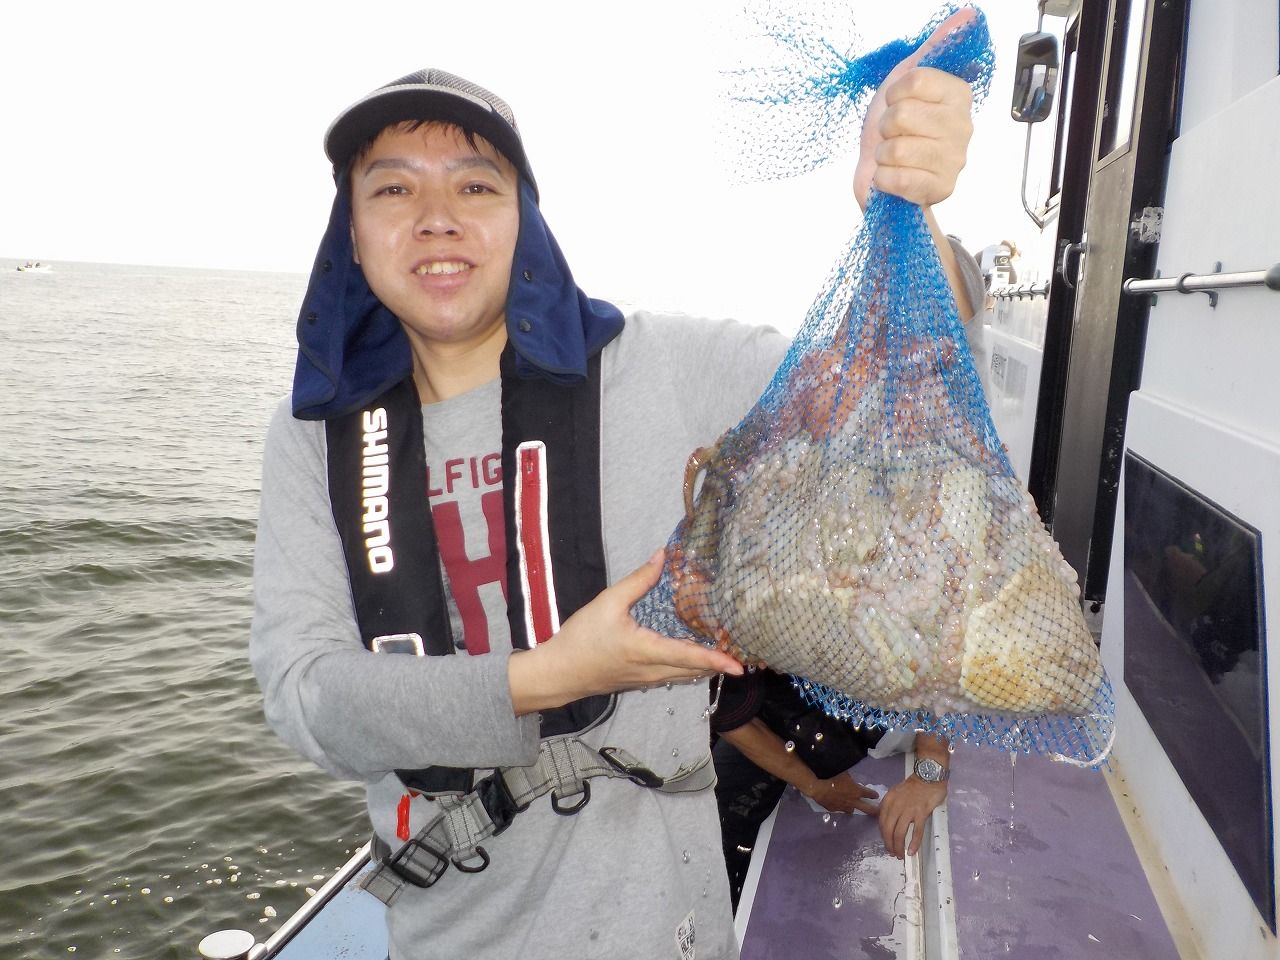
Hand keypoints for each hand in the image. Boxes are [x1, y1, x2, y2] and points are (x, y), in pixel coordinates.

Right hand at [507, 550, 743, 714]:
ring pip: (684, 676)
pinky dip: (688, 668)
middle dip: (719, 663)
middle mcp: (652, 670)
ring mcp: (646, 680)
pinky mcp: (638, 681)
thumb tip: (661, 557)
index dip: (717, 659)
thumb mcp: (608, 603)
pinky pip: (672, 676)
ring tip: (723, 654)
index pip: (690, 656)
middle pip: (694, 670)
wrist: (559, 673)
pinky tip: (691, 657)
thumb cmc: (581, 639)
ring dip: (704, 666)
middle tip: (741, 653)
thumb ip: (638, 581)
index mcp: (648, 651)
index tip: (739, 665)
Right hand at [802, 773, 880, 815]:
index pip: (869, 794)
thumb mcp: (844, 773)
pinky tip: (836, 802)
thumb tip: (851, 778)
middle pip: (866, 808)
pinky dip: (839, 806)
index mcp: (857, 790)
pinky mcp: (834, 809)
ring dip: (852, 807)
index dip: (873, 794)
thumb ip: (849, 778)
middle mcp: (852, 801)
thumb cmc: (831, 776)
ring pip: (851, 810)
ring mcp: (843, 807)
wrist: (817, 786)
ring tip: (852, 805)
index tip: (876, 796)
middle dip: (873, 810)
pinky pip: (839, 808)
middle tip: (877, 812)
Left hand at [853, 7, 975, 209]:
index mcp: (958, 95)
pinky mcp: (941, 190)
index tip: (896, 104)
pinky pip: (897, 178)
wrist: (882, 177)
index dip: (893, 94)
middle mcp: (963, 126)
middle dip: (885, 127)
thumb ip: (933, 48)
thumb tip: (967, 15)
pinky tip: (894, 178)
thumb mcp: (904, 80)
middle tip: (893, 135)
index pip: (913, 81)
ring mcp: (955, 161)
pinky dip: (884, 179)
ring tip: (893, 157)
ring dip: (883, 155)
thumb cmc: (892, 129)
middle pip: (901, 115)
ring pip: (896, 149)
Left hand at [878, 775, 946, 857]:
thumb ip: (891, 806)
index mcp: (888, 801)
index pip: (881, 822)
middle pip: (888, 829)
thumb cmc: (913, 786)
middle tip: (893, 853)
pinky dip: (914, 843)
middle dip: (889, 844)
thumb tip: (889, 821)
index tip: (887, 843)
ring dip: (899, 846)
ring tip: (901, 855)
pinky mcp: (921, 813)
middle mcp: (896, 806)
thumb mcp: (895, 793)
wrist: (928, 776)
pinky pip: (916, 832)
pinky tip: (912, 851)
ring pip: (900, 832)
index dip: (883, 835)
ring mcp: (908, 810)